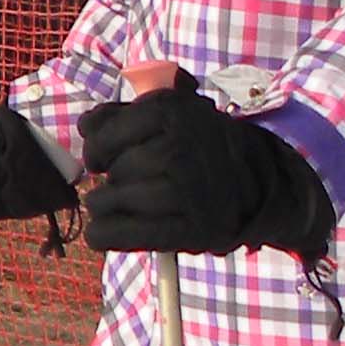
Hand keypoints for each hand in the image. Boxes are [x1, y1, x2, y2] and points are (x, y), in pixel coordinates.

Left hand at [77, 74, 337, 260]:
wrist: (258, 180)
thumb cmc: (198, 146)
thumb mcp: (169, 114)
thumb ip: (120, 116)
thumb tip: (86, 129)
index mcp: (170, 111)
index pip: (102, 134)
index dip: (97, 148)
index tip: (103, 157)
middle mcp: (179, 148)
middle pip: (112, 169)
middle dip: (111, 178)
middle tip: (130, 181)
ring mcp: (186, 190)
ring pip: (111, 200)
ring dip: (105, 205)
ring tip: (118, 203)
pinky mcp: (190, 228)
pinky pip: (120, 233)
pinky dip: (103, 234)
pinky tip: (102, 231)